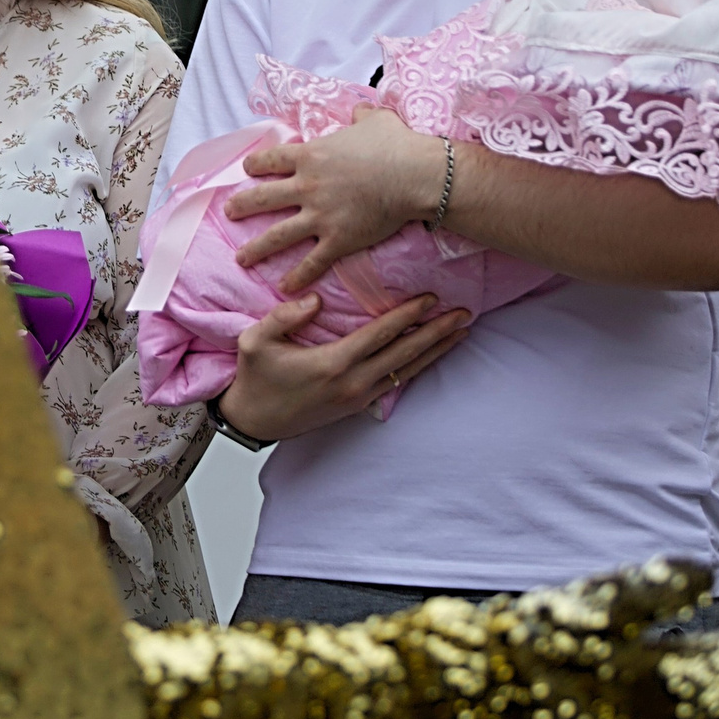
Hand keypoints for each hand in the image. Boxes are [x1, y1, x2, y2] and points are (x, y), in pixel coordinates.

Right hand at [216, 292, 471, 443]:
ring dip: (436, 350)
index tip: (431, 297)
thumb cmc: (255, 377)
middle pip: (405, 353)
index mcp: (333, 363)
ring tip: (461, 332)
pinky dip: (419, 367)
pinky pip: (397, 382)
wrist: (254, 421)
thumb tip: (316, 300)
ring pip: (407, 370)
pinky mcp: (358, 405)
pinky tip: (432, 355)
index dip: (408, 315)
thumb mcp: (256, 341)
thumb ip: (285, 316)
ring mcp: (358, 396)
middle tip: (464, 312)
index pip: (380, 334)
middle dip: (436, 331)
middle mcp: (353, 382)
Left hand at [223, 107, 449, 294]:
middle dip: (241, 206)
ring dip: (256, 248)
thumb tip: (361, 110)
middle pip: (262, 198)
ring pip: (277, 235)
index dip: (255, 165)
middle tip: (229, 213)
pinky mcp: (337, 240)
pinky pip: (311, 262)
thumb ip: (361, 115)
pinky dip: (296, 276)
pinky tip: (284, 286)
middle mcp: (306, 186)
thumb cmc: (396, 144)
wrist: (414, 175)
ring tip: (241, 258)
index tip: (247, 170)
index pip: (271, 160)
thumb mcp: (375, 119)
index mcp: (310, 156)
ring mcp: (319, 216)